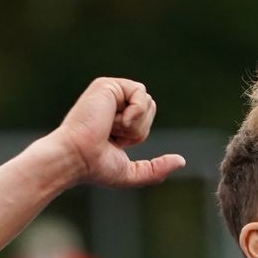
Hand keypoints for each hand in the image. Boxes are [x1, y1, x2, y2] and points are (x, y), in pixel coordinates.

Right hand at [42, 78, 184, 189]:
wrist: (76, 157)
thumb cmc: (95, 167)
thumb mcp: (132, 172)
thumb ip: (157, 169)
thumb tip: (181, 161)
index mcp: (117, 117)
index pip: (146, 117)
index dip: (138, 134)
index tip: (114, 142)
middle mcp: (112, 101)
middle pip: (150, 107)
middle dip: (139, 128)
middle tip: (113, 135)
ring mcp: (109, 92)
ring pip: (146, 101)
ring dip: (134, 123)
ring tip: (110, 127)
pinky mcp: (107, 85)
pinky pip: (140, 92)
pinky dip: (133, 112)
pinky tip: (112, 120)